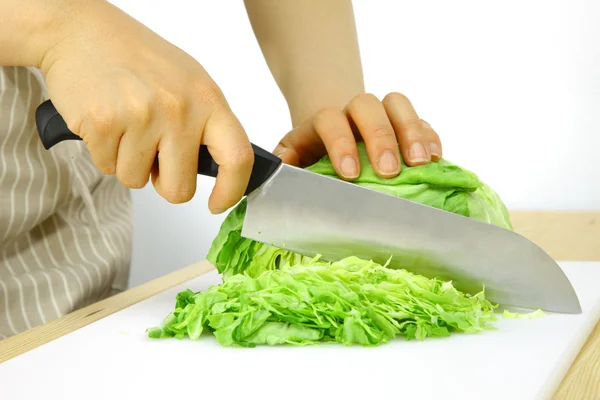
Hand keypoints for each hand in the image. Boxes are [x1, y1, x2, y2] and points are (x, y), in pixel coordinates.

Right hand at [39, 1, 252, 212]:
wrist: (82, 31)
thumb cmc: (138, 58)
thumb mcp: (189, 82)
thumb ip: (205, 124)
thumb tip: (217, 168)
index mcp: (207, 99)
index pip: (237, 157)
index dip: (231, 190)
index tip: (218, 203)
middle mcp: (179, 109)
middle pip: (179, 189)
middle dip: (164, 183)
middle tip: (154, 156)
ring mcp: (141, 117)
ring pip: (137, 180)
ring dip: (129, 163)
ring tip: (127, 125)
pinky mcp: (104, 124)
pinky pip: (108, 167)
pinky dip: (105, 153)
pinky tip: (107, 122)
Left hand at [273, 92, 441, 178]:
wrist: (333, 134)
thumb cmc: (313, 153)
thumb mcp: (294, 156)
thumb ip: (286, 161)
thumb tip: (282, 168)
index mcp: (323, 120)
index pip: (330, 120)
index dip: (340, 143)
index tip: (350, 173)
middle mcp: (352, 110)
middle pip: (367, 106)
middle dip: (380, 138)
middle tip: (389, 172)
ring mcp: (381, 113)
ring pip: (398, 105)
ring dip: (412, 132)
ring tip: (421, 162)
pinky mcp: (405, 123)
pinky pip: (422, 121)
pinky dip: (430, 137)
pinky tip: (435, 158)